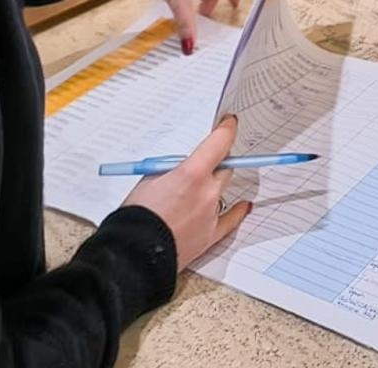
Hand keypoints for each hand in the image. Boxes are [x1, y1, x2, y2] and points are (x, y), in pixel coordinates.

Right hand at [123, 115, 250, 268]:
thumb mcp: (149, 179)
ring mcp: (212, 214)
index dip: (226, 129)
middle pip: (223, 168)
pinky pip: (231, 220)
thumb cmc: (135, 216)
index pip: (220, 142)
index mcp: (192, 173)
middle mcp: (208, 192)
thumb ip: (171, 169)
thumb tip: (184, 165)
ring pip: (222, 190)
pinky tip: (245, 206)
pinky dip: (237, 211)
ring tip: (199, 188)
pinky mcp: (210, 235)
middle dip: (214, 163)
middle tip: (204, 162)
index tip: (229, 123)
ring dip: (214, 186)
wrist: (132, 254)